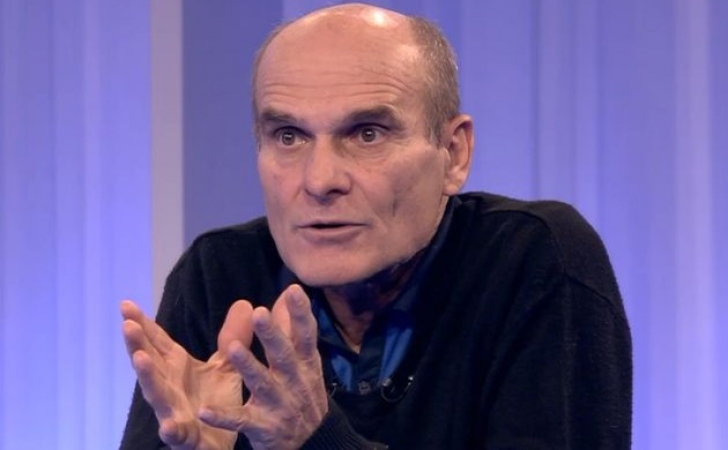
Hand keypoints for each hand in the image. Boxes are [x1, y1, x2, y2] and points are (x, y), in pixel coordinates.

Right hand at [121, 299, 254, 449]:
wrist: (222, 443)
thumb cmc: (216, 403)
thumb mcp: (227, 367)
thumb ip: (232, 339)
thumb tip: (246, 304)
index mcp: (177, 368)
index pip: (157, 342)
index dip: (143, 324)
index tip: (126, 303)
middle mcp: (170, 388)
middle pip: (150, 363)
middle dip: (137, 345)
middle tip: (127, 324)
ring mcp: (174, 412)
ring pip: (157, 395)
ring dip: (148, 378)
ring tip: (139, 359)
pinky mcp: (186, 439)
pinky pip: (177, 434)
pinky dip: (172, 430)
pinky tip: (168, 426)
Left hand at [199, 284, 328, 449]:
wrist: (314, 443)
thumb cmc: (303, 393)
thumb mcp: (305, 362)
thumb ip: (293, 329)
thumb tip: (290, 292)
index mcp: (305, 364)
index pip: (305, 336)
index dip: (301, 314)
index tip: (293, 290)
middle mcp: (294, 382)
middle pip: (283, 356)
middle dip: (272, 335)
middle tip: (260, 312)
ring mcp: (279, 406)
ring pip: (262, 384)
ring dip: (249, 366)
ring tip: (233, 348)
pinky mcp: (262, 428)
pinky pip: (240, 421)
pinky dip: (223, 417)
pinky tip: (205, 410)